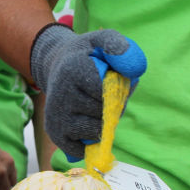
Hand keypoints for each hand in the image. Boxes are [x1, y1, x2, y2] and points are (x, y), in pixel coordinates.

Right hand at [28, 24, 146, 159]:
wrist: (57, 67)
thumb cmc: (86, 56)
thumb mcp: (101, 41)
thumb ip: (118, 46)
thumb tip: (134, 69)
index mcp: (72, 69)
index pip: (108, 91)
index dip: (118, 87)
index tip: (110, 77)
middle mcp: (61, 95)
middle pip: (104, 112)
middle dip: (112, 106)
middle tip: (103, 94)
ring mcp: (56, 117)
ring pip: (97, 131)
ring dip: (103, 123)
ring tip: (94, 106)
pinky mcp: (55, 134)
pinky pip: (83, 148)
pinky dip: (91, 139)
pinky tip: (86, 121)